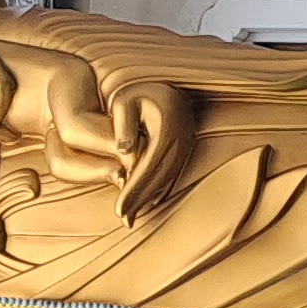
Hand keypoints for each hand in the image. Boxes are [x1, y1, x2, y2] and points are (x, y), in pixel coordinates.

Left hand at [96, 77, 193, 223]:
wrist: (166, 88)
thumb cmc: (136, 94)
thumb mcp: (124, 102)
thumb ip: (123, 125)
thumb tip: (124, 151)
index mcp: (167, 125)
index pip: (148, 165)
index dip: (134, 189)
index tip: (119, 208)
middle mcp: (182, 138)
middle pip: (160, 177)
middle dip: (141, 199)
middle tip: (124, 219)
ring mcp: (187, 145)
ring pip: (167, 178)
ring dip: (149, 198)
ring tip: (130, 215)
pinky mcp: (186, 150)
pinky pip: (171, 174)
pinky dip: (157, 190)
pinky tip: (143, 201)